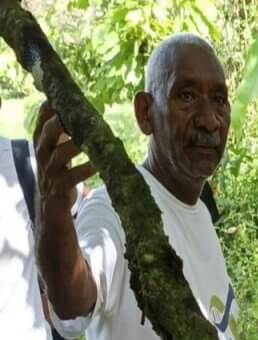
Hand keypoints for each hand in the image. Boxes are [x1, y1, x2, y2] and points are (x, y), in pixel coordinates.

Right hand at [34, 105, 96, 224]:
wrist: (51, 208)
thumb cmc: (57, 174)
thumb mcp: (56, 152)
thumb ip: (61, 134)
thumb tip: (76, 111)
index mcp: (41, 144)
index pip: (41, 122)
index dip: (48, 110)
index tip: (60, 97)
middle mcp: (42, 155)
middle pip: (46, 134)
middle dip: (57, 123)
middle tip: (72, 114)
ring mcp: (49, 172)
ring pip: (60, 154)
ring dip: (76, 145)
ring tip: (91, 137)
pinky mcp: (59, 187)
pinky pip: (73, 176)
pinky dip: (87, 169)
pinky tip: (99, 165)